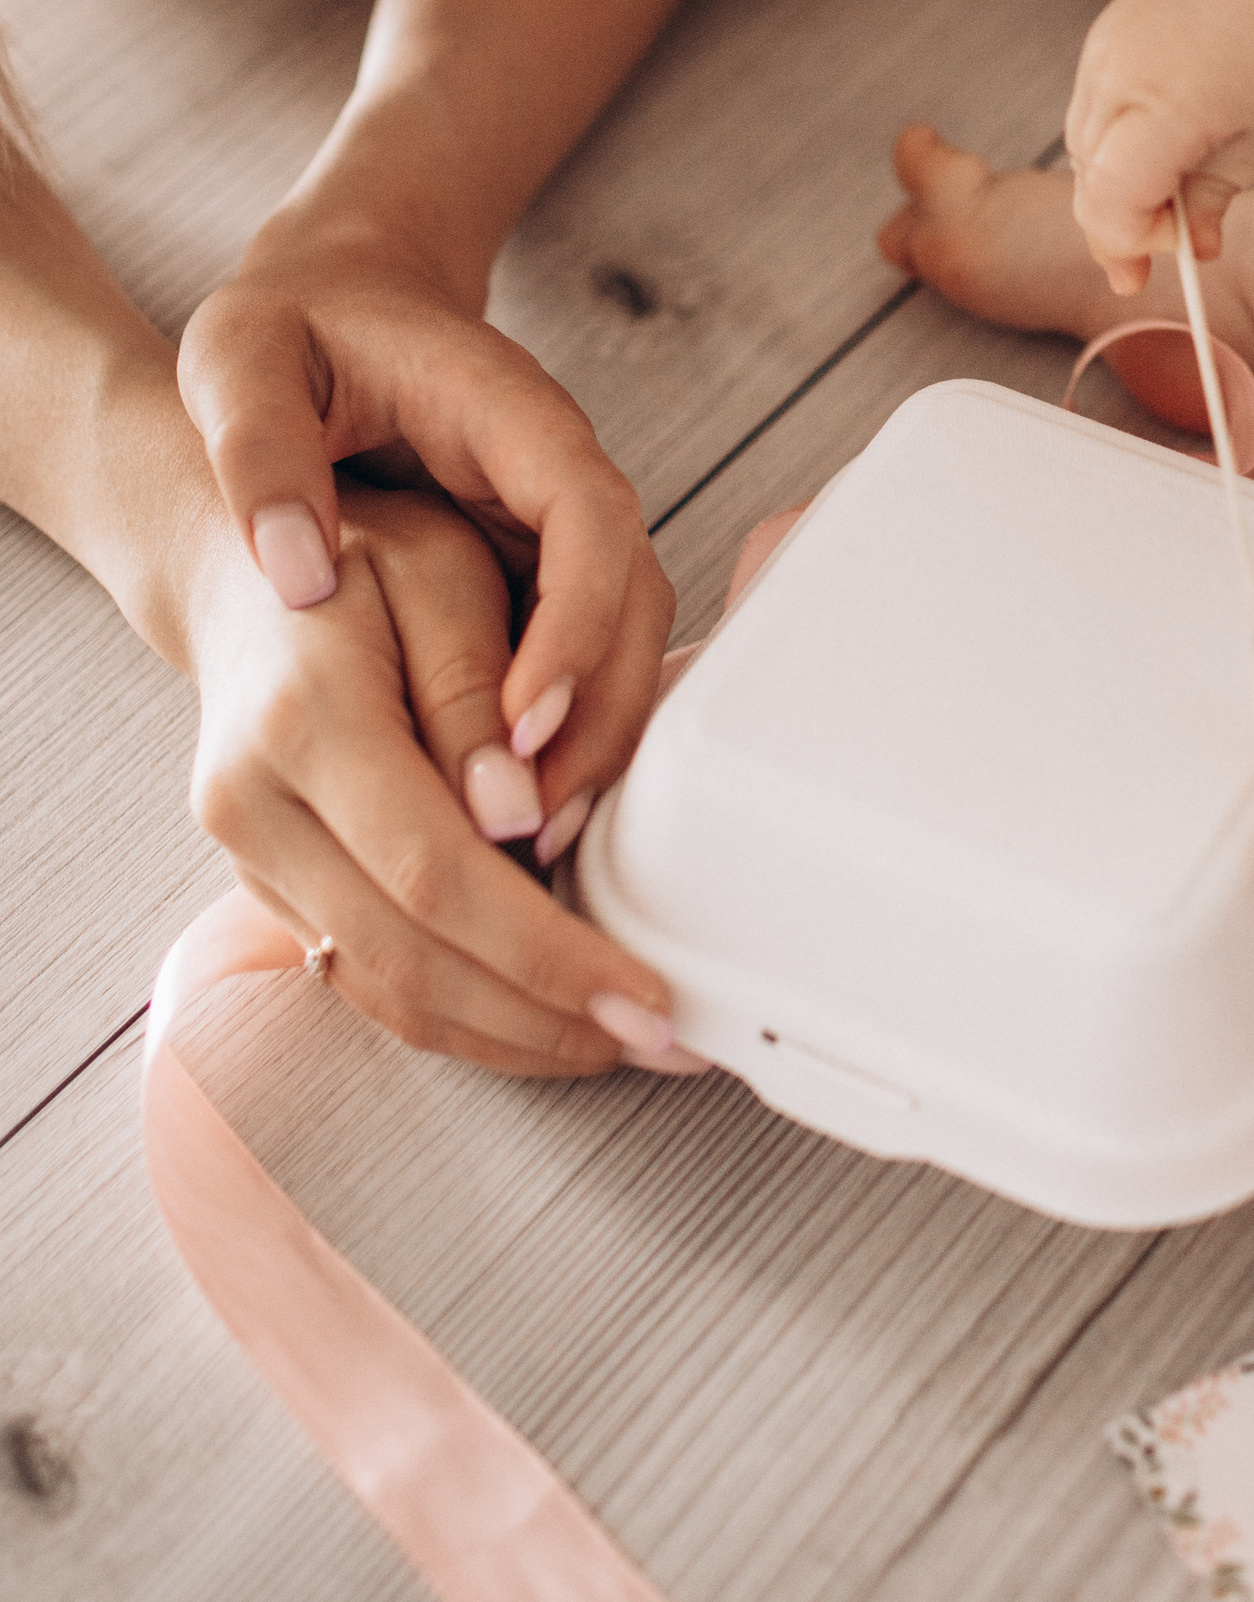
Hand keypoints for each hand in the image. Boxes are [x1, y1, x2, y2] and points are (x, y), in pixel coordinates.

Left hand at [178, 215, 669, 806]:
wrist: (338, 300)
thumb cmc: (296, 323)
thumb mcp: (242, 357)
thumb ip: (258, 447)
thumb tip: (299, 573)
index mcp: (510, 411)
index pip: (586, 514)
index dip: (571, 624)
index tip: (516, 724)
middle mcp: (559, 476)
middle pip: (633, 600)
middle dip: (597, 717)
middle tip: (529, 826)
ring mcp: (560, 529)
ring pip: (626, 642)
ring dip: (593, 741)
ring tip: (527, 844)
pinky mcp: (541, 573)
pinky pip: (586, 661)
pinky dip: (567, 736)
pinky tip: (514, 812)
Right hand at [183, 476, 692, 1075]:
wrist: (248, 582)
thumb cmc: (361, 557)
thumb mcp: (437, 573)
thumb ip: (477, 690)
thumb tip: (518, 817)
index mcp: (305, 721)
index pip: (436, 873)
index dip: (543, 950)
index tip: (638, 991)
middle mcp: (258, 807)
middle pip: (412, 958)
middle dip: (544, 1018)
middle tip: (658, 1041)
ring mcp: (255, 860)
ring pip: (387, 991)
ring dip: (510, 1037)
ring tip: (620, 1043)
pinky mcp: (275, 890)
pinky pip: (370, 979)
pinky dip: (462, 1014)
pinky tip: (543, 1020)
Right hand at [1066, 0, 1253, 284]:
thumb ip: (1214, 198)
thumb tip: (1188, 250)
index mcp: (1173, 104)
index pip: (1110, 197)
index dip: (1127, 240)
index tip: (1160, 260)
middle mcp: (1124, 73)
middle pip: (1089, 177)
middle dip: (1118, 222)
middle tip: (1156, 256)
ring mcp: (1105, 48)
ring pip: (1081, 145)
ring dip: (1112, 182)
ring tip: (1162, 199)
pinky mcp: (1104, 33)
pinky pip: (1091, 107)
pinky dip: (1111, 141)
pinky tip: (1154, 150)